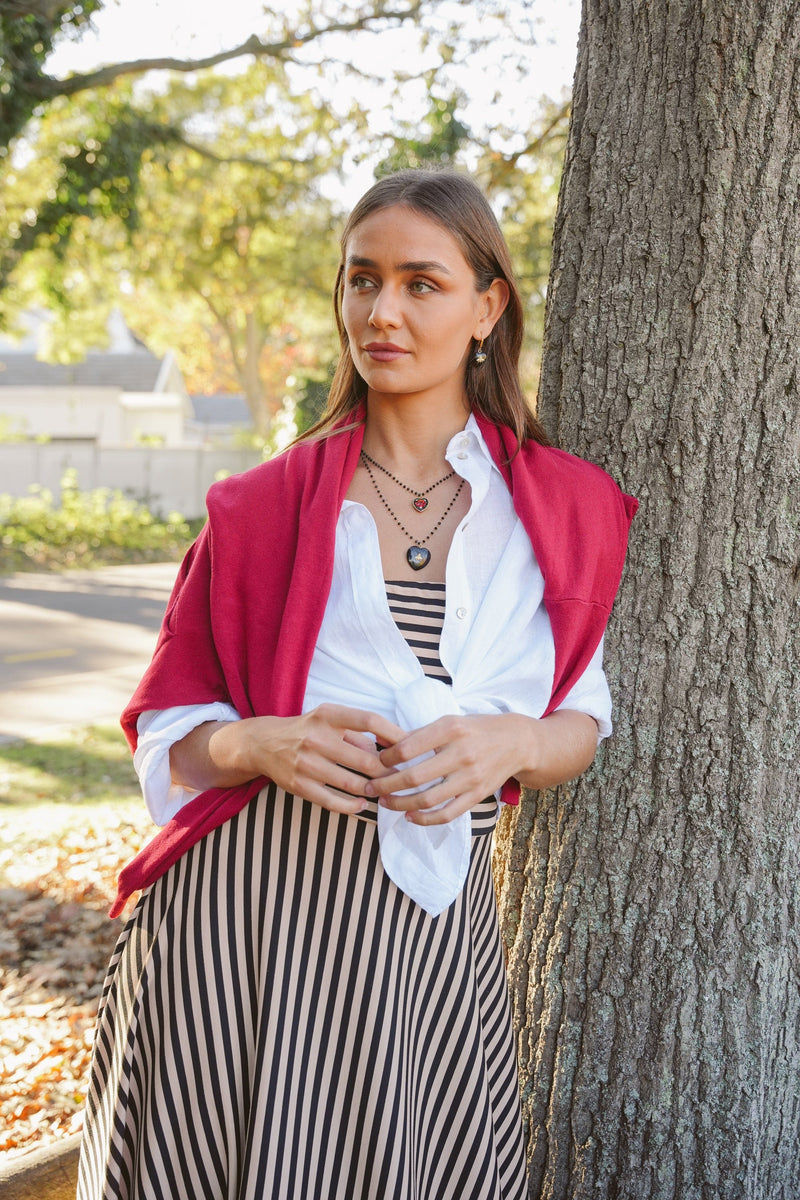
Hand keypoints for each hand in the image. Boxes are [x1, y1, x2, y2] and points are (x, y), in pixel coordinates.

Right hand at [172, 704, 405, 815]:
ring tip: (386, 792)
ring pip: (353, 783)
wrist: (264, 743)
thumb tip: (397, 746)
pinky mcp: (299, 786)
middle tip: (402, 778)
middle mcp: (316, 737)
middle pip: (366, 759)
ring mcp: (306, 763)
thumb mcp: (331, 719)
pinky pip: (334, 801)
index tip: (411, 748)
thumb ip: (360, 732)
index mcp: (328, 715)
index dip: (395, 734)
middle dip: (389, 772)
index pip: (370, 721)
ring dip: (374, 790)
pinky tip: (363, 803)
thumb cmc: (308, 729)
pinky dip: (353, 806)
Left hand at [363, 714, 523, 824]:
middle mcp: (461, 754)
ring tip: (384, 802)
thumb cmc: (475, 729)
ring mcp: (470, 778)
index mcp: (450, 730)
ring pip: (426, 799)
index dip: (386, 758)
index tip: (376, 762)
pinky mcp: (477, 795)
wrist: (517, 742)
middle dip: (384, 785)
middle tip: (369, 787)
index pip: (407, 748)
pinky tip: (409, 817)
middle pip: (413, 777)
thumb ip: (420, 734)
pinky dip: (424, 819)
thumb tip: (384, 745)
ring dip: (399, 804)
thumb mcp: (449, 720)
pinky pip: (446, 814)